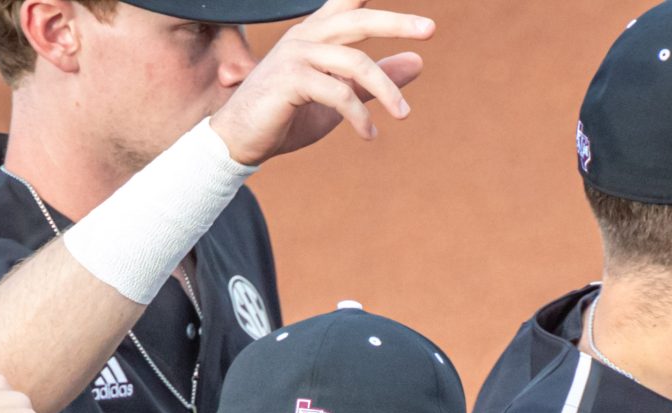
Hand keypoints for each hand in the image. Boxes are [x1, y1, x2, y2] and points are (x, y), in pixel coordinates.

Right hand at [208, 0, 431, 160]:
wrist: (241, 140)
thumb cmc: (289, 116)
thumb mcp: (342, 96)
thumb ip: (376, 78)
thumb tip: (418, 61)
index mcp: (316, 34)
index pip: (347, 3)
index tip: (409, 10)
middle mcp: (305, 36)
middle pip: (357, 19)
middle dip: (396, 23)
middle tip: (430, 29)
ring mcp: (295, 55)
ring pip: (354, 62)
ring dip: (386, 90)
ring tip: (404, 114)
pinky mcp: (289, 80)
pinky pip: (338, 93)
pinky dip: (359, 117)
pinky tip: (369, 135)